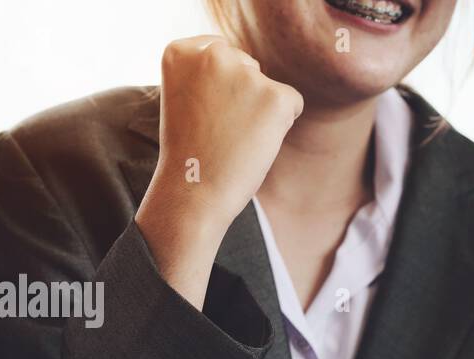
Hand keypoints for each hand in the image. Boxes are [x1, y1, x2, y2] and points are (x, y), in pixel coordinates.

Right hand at [135, 35, 303, 306]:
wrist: (194, 192)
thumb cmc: (190, 152)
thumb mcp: (185, 98)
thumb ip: (206, 72)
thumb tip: (249, 65)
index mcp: (181, 50)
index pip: (220, 55)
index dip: (219, 91)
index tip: (203, 116)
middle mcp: (212, 53)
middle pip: (247, 67)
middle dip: (242, 97)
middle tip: (219, 130)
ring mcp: (245, 73)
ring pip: (269, 88)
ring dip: (260, 113)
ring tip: (234, 139)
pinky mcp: (274, 96)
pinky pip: (293, 103)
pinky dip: (282, 126)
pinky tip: (256, 143)